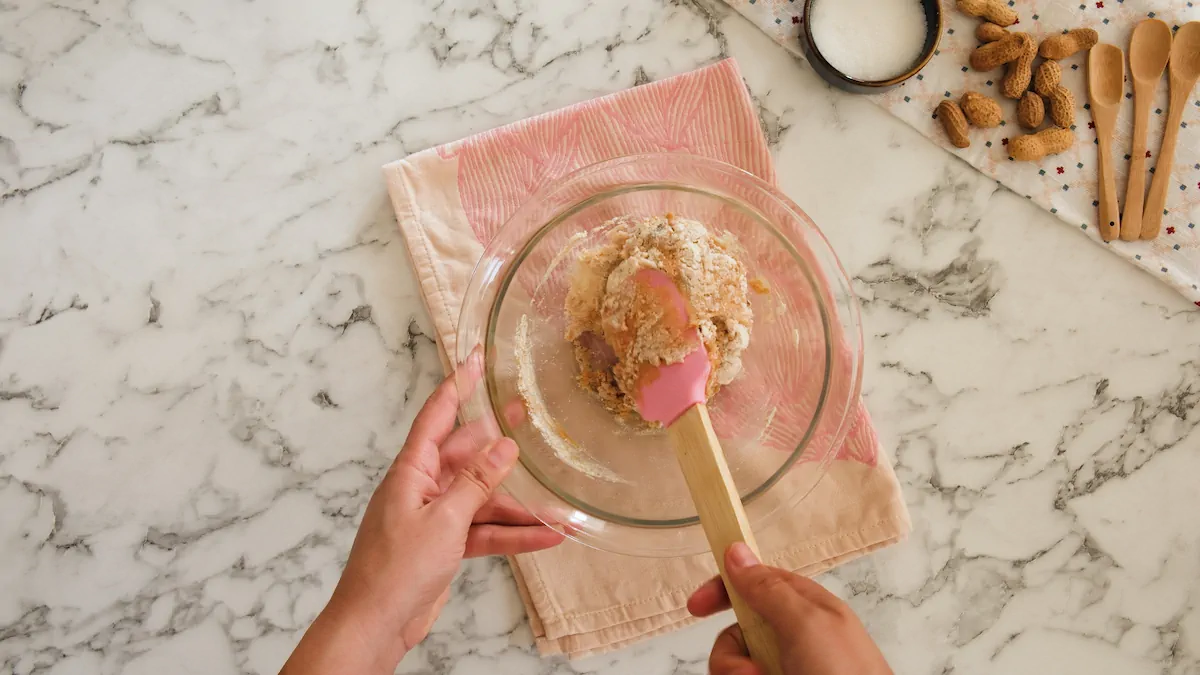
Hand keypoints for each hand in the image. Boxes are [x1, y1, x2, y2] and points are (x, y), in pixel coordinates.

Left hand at [281, 357, 563, 674]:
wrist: (375, 624)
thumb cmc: (394, 570)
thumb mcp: (444, 520)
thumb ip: (477, 482)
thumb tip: (503, 446)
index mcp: (411, 471)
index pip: (437, 416)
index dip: (458, 384)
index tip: (476, 358)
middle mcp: (423, 488)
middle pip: (468, 457)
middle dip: (499, 443)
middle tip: (527, 417)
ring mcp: (436, 518)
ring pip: (485, 501)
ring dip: (520, 508)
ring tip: (561, 511)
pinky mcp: (446, 545)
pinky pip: (486, 532)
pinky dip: (513, 535)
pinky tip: (546, 538)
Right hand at [688, 544, 891, 674]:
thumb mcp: (806, 625)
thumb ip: (769, 589)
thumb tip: (737, 552)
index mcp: (805, 609)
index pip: (755, 583)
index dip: (723, 590)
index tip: (696, 606)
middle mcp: (794, 639)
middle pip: (737, 634)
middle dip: (731, 655)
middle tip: (748, 672)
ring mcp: (786, 668)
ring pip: (736, 665)